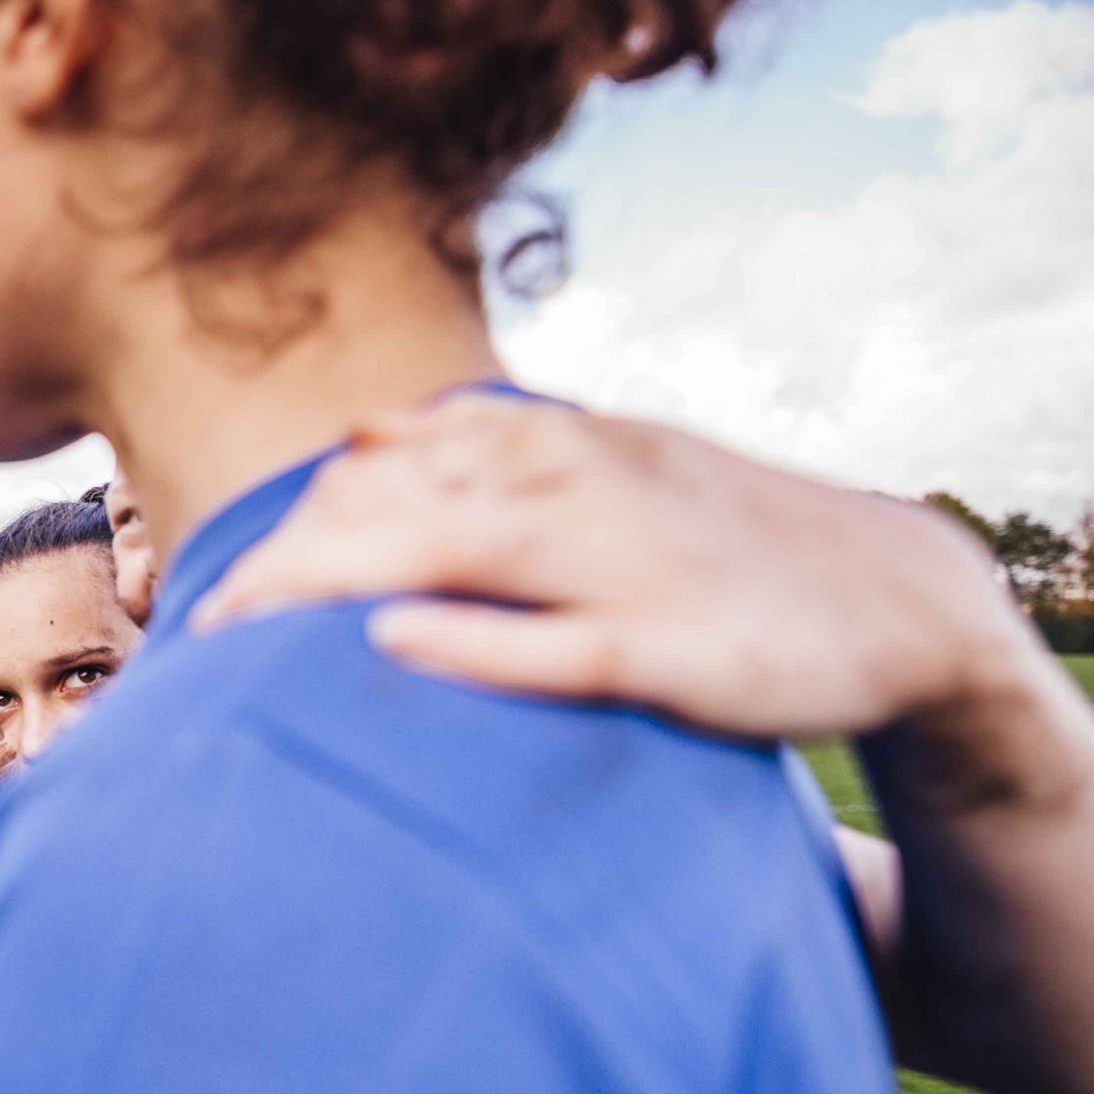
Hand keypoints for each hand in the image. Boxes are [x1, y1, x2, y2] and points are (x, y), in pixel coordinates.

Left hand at [190, 398, 1028, 742]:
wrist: (901, 597)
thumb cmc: (716, 542)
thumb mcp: (604, 472)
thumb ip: (483, 459)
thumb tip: (361, 443)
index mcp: (552, 447)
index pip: (386, 470)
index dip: (288, 526)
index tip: (205, 591)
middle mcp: (577, 488)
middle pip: (396, 507)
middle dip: (285, 564)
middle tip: (193, 635)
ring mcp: (628, 565)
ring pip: (460, 553)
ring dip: (340, 585)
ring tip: (241, 631)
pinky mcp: (677, 651)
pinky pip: (564, 647)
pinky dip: (478, 643)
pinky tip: (391, 646)